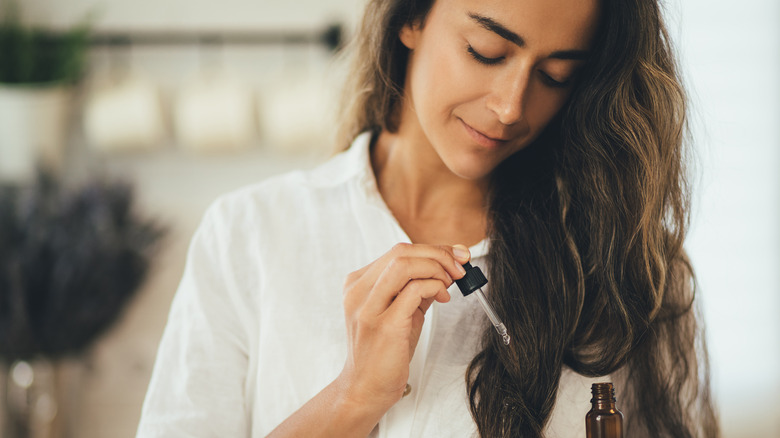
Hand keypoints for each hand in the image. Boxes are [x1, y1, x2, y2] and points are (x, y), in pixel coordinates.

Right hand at [337, 243, 470, 411]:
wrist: (365, 388)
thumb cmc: (383, 352)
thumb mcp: (401, 312)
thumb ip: (419, 288)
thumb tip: (448, 265)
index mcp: (359, 284)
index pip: (398, 252)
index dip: (432, 249)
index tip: (457, 255)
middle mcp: (358, 291)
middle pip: (401, 252)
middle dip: (438, 254)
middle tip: (460, 267)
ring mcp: (368, 306)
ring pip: (404, 264)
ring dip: (436, 267)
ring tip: (451, 281)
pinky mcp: (383, 323)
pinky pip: (413, 290)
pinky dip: (435, 286)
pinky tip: (443, 296)